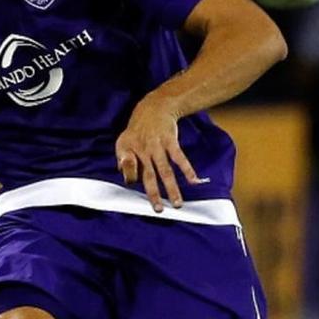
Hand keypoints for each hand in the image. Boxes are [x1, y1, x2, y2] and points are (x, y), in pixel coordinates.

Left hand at [115, 96, 202, 211]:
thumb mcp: (123, 142)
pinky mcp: (170, 141)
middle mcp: (143, 150)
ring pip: (165, 170)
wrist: (154, 107)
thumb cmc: (137, 130)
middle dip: (154, 193)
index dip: (130, 175)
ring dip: (172, 187)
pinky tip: (194, 181)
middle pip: (149, 175)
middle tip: (159, 210)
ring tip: (178, 203)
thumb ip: (124, 161)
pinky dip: (187, 169)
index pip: (127, 167)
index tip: (133, 186)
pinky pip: (179, 157)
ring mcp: (157, 146)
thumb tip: (127, 180)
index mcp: (128, 150)